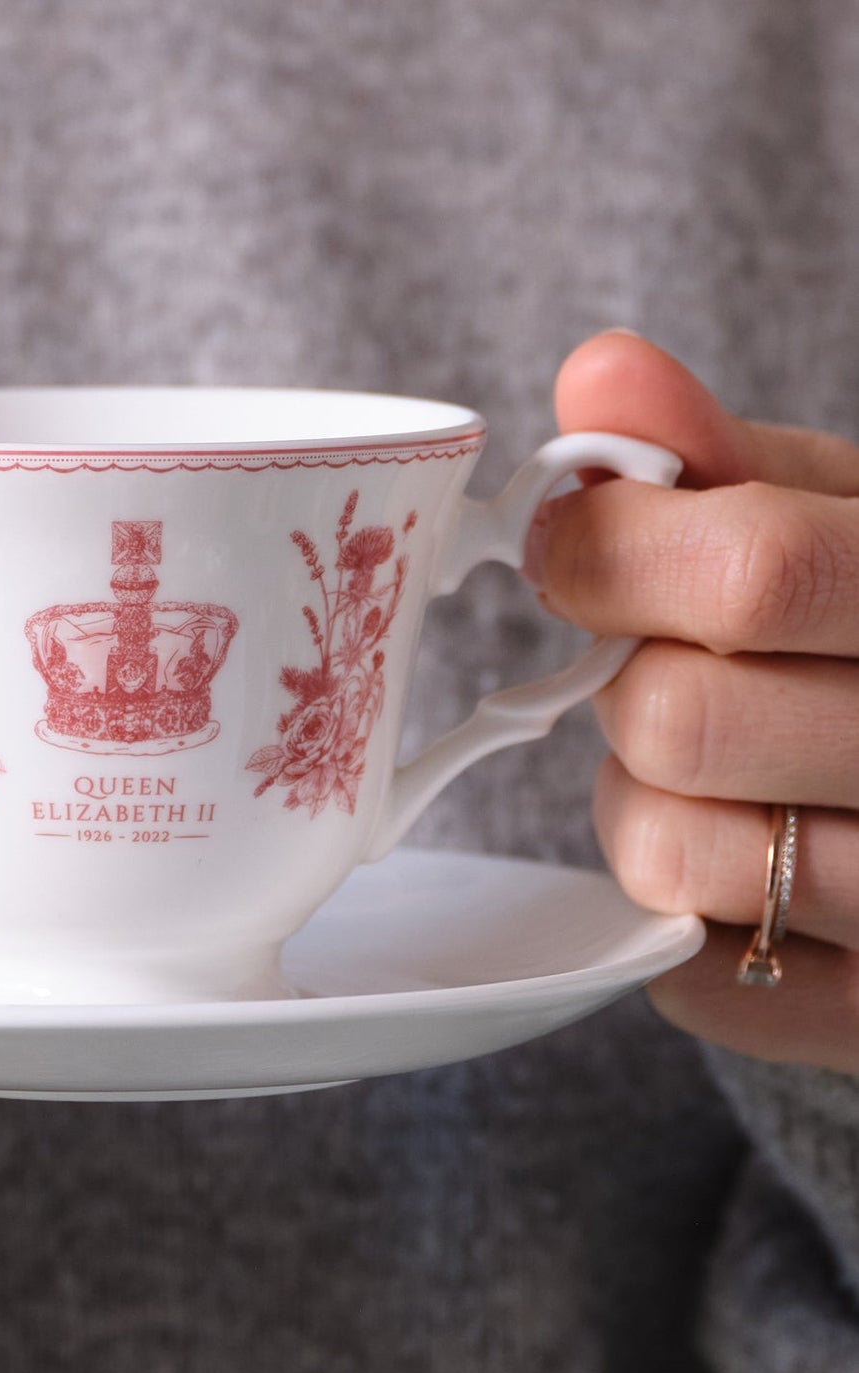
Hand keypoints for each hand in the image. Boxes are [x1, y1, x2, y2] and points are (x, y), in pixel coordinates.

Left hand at [530, 331, 858, 1072]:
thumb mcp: (841, 518)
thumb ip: (718, 456)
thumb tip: (599, 376)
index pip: (754, 573)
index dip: (612, 552)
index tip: (564, 544)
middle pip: (679, 721)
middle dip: (628, 683)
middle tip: (665, 668)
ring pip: (667, 853)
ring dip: (646, 801)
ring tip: (716, 772)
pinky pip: (688, 974)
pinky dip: (681, 910)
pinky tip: (746, 857)